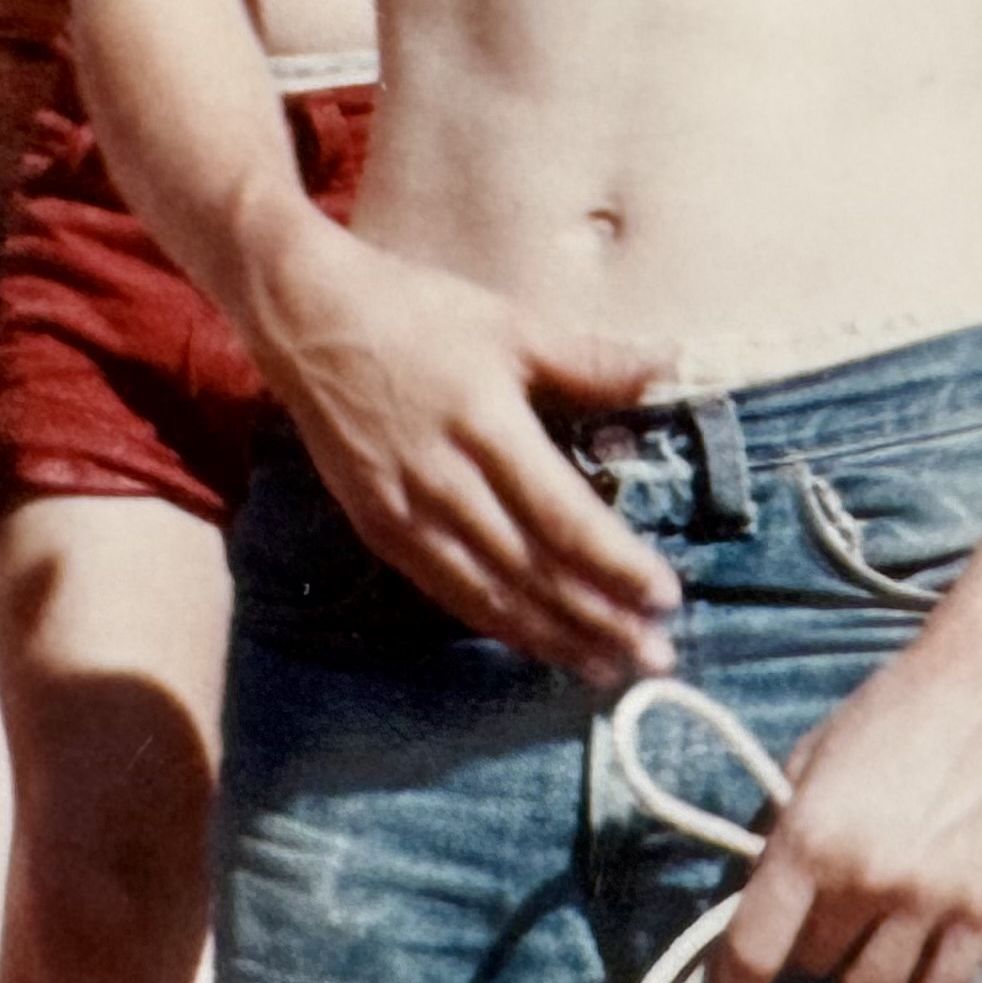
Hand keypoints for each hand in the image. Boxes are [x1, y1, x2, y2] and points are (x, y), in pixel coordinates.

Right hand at [258, 228, 678, 682]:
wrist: (310, 321)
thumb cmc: (420, 315)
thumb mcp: (512, 324)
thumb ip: (591, 360)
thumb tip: (671, 364)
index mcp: (487, 429)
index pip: (563, 518)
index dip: (615, 565)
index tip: (665, 596)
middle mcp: (446, 484)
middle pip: (532, 571)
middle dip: (597, 620)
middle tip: (654, 658)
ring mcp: (406, 513)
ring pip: (488, 594)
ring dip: (551, 637)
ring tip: (605, 667)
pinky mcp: (377, 529)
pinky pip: (444, 590)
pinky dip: (493, 622)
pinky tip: (532, 642)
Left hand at [709, 620, 981, 982]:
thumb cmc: (898, 704)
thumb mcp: (814, 755)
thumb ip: (788, 828)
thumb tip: (768, 890)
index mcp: (810, 836)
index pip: (754, 946)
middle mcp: (864, 878)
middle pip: (814, 965)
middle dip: (810, 952)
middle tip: (823, 931)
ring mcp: (928, 901)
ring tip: (863, 965)